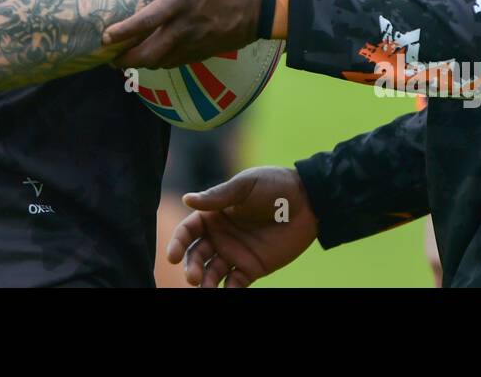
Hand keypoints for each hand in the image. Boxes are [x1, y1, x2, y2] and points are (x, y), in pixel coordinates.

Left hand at [104, 0, 263, 67]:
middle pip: (148, 53)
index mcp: (182, 0)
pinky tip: (156, 56)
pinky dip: (162, 63)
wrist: (267, 2)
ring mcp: (197, 42)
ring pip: (162, 62)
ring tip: (128, 58)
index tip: (105, 37)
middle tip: (111, 56)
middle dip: (126, 59)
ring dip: (142, 63)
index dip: (123, 32)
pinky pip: (178, 62)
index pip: (145, 21)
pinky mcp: (207, 51)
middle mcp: (186, 26)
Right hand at [166, 166, 318, 287]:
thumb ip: (218, 196)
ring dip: (205, 282)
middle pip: (197, 255)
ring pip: (212, 272)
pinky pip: (235, 283)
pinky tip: (225, 293)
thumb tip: (186, 198)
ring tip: (204, 289)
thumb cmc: (274, 185)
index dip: (178, 243)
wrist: (308, 202)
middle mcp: (220, 236)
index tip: (173, 257)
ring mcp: (235, 253)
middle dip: (191, 267)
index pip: (188, 231)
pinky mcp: (252, 268)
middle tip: (193, 277)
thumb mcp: (245, 186)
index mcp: (214, 214)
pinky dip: (227, 291)